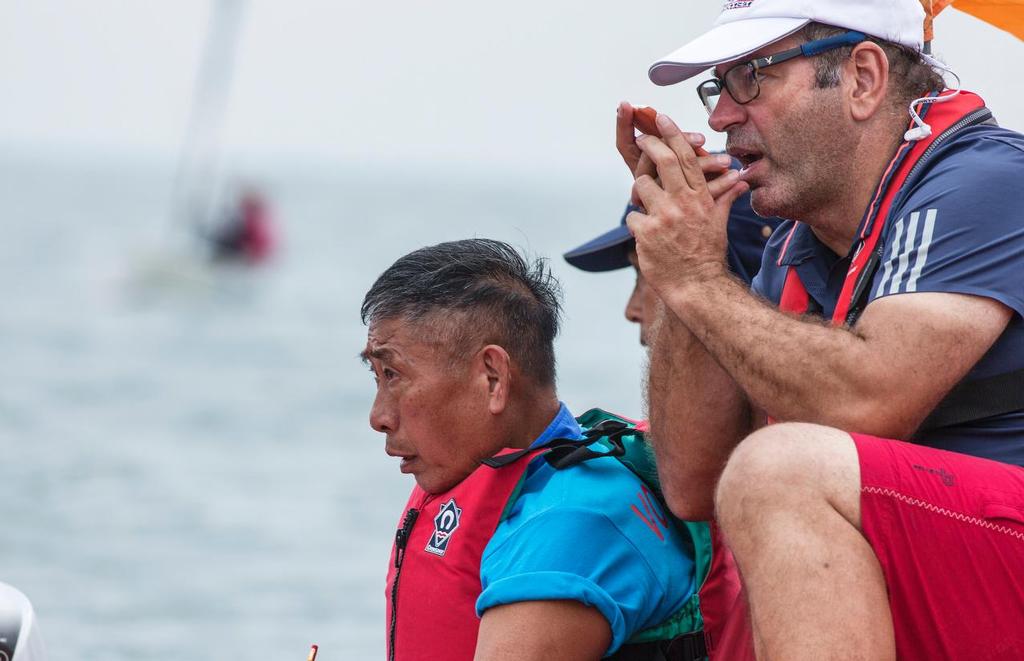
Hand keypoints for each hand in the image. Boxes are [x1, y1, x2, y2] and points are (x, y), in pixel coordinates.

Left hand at [625, 113, 748, 296]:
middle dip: (650, 144)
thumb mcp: (719, 222)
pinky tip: (644, 233)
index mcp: (701, 197)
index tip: (661, 119)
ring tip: (645, 204)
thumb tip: (742, 181)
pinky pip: (632, 215)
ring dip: (640, 192)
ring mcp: (664, 216)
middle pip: (663, 161)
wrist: (697, 285)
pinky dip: (637, 222)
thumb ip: (725, 197)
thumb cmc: (708, 253)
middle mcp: (683, 202)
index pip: (687, 158)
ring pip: (641, 186)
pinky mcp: (646, 232)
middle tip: (642, 137)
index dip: (674, 134)